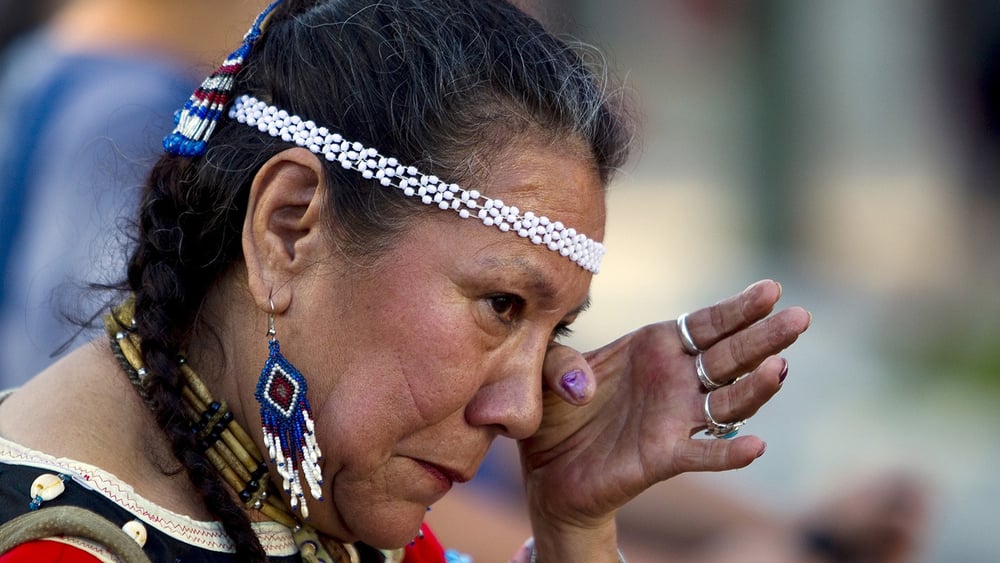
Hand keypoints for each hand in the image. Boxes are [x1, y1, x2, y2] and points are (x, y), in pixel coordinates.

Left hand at [521, 280, 810, 532]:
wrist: (547, 469)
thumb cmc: (555, 411)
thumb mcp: (545, 372)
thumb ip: (559, 364)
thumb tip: (578, 386)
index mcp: (656, 347)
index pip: (707, 323)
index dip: (739, 308)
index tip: (772, 290)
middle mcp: (675, 380)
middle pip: (729, 355)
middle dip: (764, 337)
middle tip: (800, 320)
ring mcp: (675, 418)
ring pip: (727, 401)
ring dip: (755, 388)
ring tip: (778, 370)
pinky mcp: (665, 456)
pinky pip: (704, 454)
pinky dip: (729, 453)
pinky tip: (756, 446)